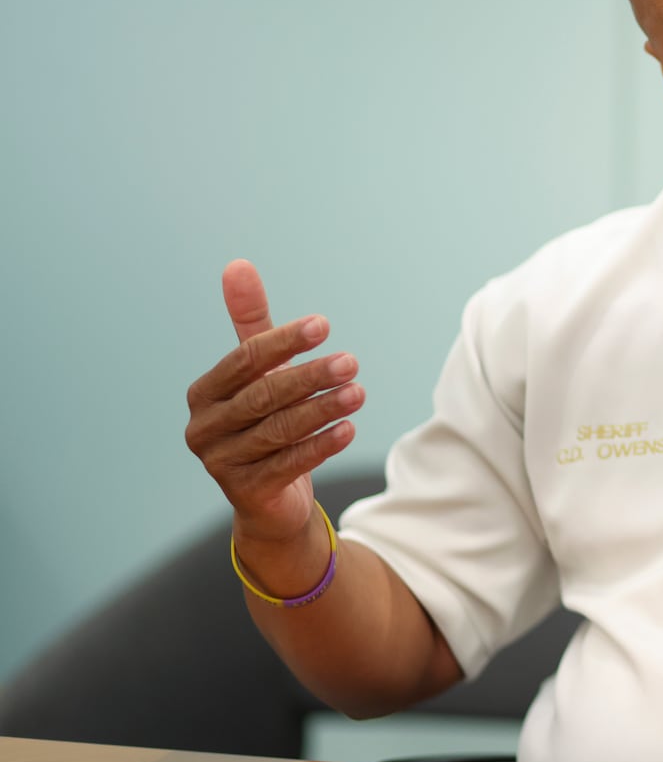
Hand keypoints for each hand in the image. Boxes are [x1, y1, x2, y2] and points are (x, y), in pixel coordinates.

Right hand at [184, 259, 363, 543]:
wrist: (268, 497)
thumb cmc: (265, 421)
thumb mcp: (259, 373)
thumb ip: (253, 325)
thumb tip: (237, 264)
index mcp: (204, 393)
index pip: (244, 359)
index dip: (284, 341)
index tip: (324, 326)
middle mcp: (204, 428)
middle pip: (263, 395)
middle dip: (310, 376)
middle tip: (352, 362)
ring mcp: (220, 463)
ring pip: (278, 430)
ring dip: (322, 409)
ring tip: (359, 392)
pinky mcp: (245, 492)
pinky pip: (287, 464)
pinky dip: (320, 446)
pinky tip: (349, 430)